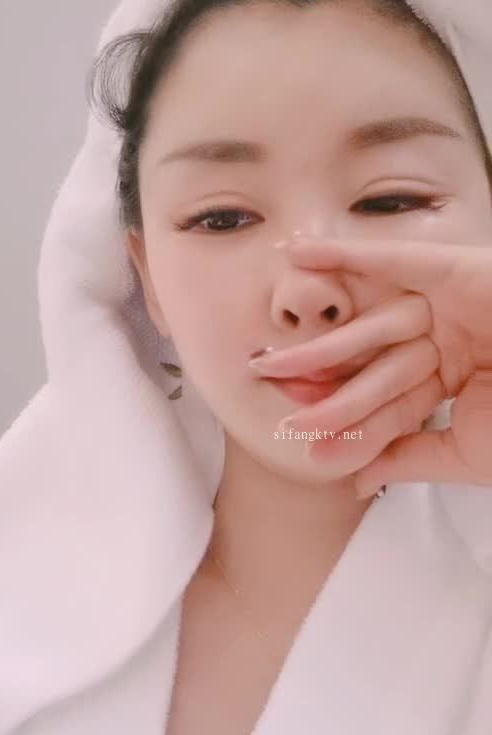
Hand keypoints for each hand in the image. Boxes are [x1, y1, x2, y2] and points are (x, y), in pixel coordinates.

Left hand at [250, 237, 491, 496]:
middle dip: (319, 378)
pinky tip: (301, 253)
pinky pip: (396, 261)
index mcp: (453, 377)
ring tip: (272, 365)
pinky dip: (348, 255)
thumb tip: (355, 481)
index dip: (343, 417)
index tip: (300, 435)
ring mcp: (453, 303)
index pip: (386, 399)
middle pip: (372, 360)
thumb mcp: (465, 452)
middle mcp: (449, 338)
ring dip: (324, 343)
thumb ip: (408, 458)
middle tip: (268, 386)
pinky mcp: (459, 270)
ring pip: (376, 324)